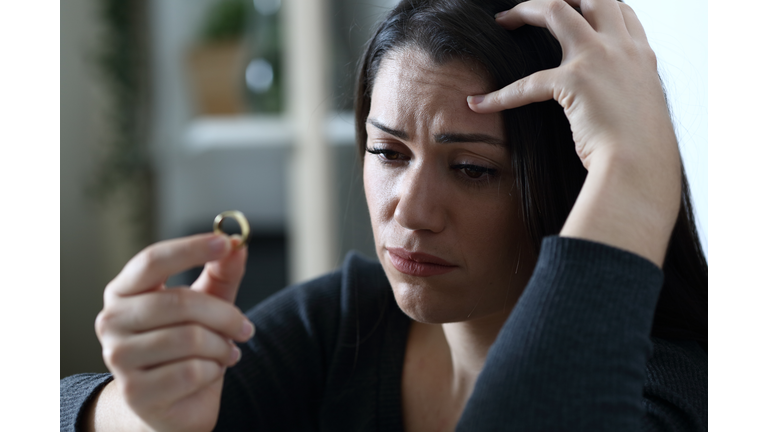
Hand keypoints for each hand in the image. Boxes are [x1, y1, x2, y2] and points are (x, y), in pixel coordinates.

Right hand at [94, 233, 252, 431]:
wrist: (170, 404)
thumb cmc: (187, 347)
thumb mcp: (207, 304)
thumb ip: (221, 274)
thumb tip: (237, 244)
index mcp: (123, 291)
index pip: (152, 260)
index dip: (191, 248)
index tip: (226, 242)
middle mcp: (111, 320)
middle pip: (179, 301)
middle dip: (224, 315)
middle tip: (246, 328)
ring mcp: (118, 357)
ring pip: (190, 338)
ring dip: (221, 346)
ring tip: (226, 353)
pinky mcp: (134, 391)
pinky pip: (191, 371)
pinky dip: (213, 371)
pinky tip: (211, 372)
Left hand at [469, 0, 680, 264]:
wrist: (642, 170)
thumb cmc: (642, 157)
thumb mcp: (641, 119)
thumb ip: (624, 105)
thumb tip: (610, 117)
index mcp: (642, 58)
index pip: (621, 13)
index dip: (596, 7)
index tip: (576, 10)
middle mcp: (625, 50)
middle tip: (534, 8)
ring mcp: (600, 59)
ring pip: (557, 10)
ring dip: (527, 10)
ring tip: (503, 20)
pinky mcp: (575, 81)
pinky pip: (527, 82)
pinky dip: (500, 95)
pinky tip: (479, 105)